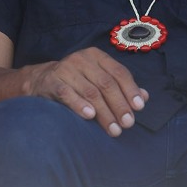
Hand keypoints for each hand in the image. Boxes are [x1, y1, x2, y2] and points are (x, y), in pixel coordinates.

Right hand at [27, 47, 148, 134]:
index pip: (119, 73)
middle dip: (119, 105)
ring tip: (113, 129)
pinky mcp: (52, 81)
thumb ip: (121, 87)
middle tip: (127, 124)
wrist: (42, 80)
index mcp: (97, 57)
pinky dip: (80, 105)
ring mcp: (66, 69)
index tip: (139, 108)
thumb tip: (145, 97)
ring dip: (104, 113)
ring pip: (91, 92)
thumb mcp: (99, 79)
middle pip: (107, 84)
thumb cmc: (77, 82)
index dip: (131, 90)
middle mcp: (82, 59)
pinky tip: (90, 116)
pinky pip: (67, 93)